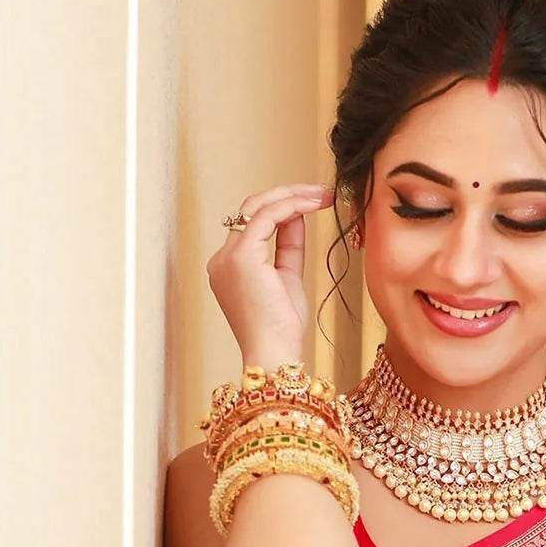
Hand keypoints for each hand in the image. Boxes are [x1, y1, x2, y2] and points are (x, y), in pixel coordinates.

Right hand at [206, 182, 335, 368]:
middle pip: (251, 210)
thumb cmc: (282, 330)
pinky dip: (292, 205)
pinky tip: (314, 203)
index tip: (314, 203)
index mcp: (230, 266)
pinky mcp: (242, 256)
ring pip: (256, 206)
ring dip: (292, 196)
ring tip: (322, 194)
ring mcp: (228, 256)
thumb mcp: (288, 280)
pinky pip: (266, 216)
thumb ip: (288, 248)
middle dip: (288, 195)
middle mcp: (223, 258)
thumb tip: (297, 216)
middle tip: (320, 192)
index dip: (285, 210)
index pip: (254, 225)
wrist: (275, 354)